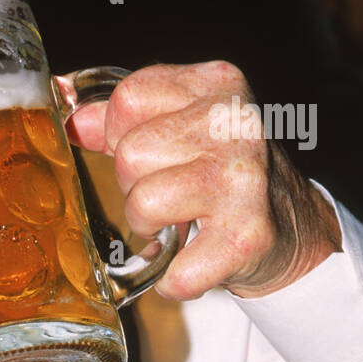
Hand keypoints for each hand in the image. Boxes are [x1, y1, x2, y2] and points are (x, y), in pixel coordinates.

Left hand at [60, 60, 341, 299]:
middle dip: (135, 183)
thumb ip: (121, 117)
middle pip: (130, 153)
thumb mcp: (179, 124)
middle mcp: (236, 122)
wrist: (293, 227)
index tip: (151, 153)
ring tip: (179, 221)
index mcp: (217, 83)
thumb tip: (68, 111)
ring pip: (142, 203)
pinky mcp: (249, 235)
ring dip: (149, 226)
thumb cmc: (221, 170)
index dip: (121, 133)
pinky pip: (175, 268)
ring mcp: (244, 177)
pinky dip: (173, 278)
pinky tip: (190, 261)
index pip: (128, 99)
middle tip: (170, 192)